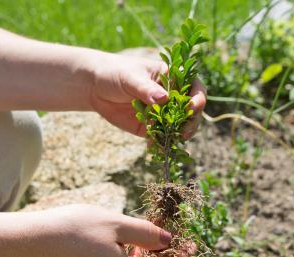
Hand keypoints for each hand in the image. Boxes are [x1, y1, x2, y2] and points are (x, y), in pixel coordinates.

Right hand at [32, 204, 194, 256]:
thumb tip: (169, 240)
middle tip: (170, 228)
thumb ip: (148, 234)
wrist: (33, 241)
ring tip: (150, 229)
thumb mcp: (118, 224)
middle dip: (167, 255)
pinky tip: (130, 239)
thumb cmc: (74, 230)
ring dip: (150, 255)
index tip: (189, 239)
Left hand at [88, 52, 205, 138]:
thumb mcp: (131, 78)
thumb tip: (164, 99)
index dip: (198, 98)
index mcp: (173, 78)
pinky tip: (154, 147)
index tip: (192, 107)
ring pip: (179, 127)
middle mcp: (172, 97)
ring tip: (171, 140)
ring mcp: (163, 114)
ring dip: (178, 135)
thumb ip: (146, 89)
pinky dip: (160, 144)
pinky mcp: (151, 127)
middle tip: (184, 131)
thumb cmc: (116, 73)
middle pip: (192, 112)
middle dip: (191, 122)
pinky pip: (161, 137)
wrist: (96, 88)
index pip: (194, 88)